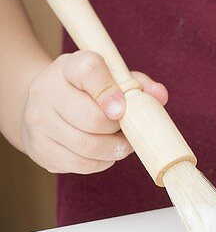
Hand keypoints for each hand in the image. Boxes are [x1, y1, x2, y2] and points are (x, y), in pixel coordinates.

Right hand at [20, 51, 167, 174]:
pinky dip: (101, 161)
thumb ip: (136, 83)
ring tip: (122, 142)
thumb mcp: (107, 75)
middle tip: (128, 126)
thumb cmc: (84, 89)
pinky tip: (105, 152)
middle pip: (91, 118)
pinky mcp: (40, 150)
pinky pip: (80, 164)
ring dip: (114, 148)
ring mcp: (39, 123)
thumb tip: (160, 95)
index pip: (90, 70)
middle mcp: (47, 92)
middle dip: (118, 127)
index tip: (123, 108)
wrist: (40, 104)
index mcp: (68, 66)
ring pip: (87, 146)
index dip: (111, 91)